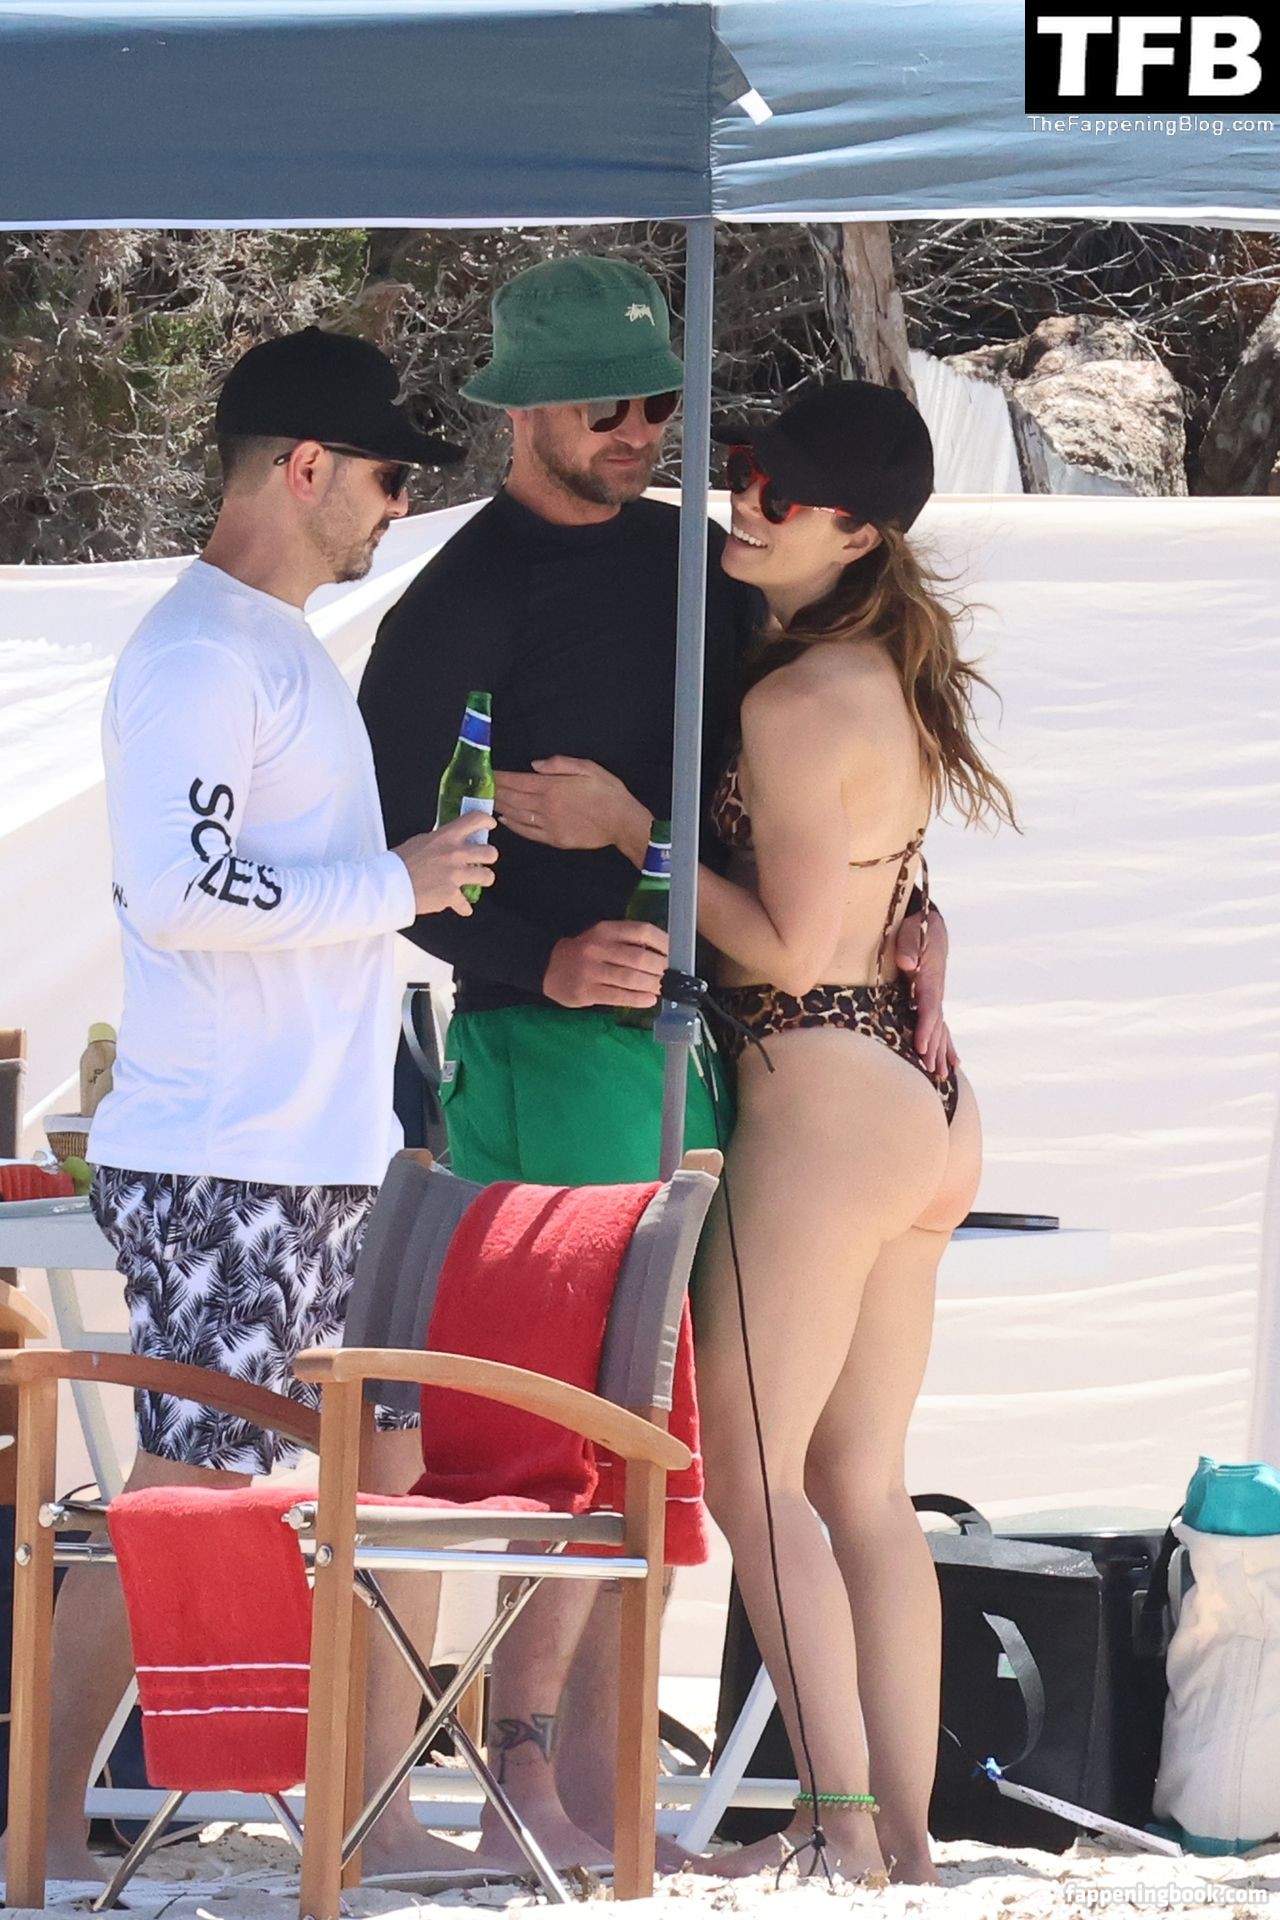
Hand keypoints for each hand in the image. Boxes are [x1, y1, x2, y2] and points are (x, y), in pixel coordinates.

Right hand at [392, 813, 497, 916]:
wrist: (389, 885)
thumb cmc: (399, 863)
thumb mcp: (421, 841)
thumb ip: (440, 841)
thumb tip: (447, 841)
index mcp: (446, 837)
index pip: (475, 820)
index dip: (486, 821)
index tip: (489, 825)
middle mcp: (455, 855)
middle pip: (490, 852)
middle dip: (489, 856)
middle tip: (483, 859)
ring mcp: (455, 876)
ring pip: (487, 877)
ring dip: (482, 879)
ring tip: (475, 880)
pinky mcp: (451, 896)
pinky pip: (466, 904)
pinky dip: (463, 907)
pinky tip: (460, 906)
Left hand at [496, 756, 651, 863]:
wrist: (622, 822)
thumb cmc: (608, 792)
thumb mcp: (588, 767)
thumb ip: (559, 764)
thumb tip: (533, 765)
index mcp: (552, 786)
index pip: (517, 781)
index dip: (500, 777)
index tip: (488, 774)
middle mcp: (545, 806)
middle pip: (512, 798)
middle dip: (496, 791)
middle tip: (483, 787)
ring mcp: (548, 825)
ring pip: (516, 815)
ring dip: (501, 807)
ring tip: (490, 801)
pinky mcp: (553, 839)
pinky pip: (527, 832)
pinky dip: (513, 826)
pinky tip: (505, 820)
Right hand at [542, 920, 667, 1009]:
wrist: (548, 967)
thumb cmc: (584, 952)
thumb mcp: (602, 938)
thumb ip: (627, 942)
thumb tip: (663, 955)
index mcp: (606, 930)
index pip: (642, 931)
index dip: (663, 943)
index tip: (675, 953)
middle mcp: (599, 948)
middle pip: (640, 958)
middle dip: (661, 969)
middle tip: (670, 976)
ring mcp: (592, 970)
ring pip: (631, 978)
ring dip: (652, 985)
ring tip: (661, 989)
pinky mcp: (587, 991)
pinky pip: (618, 996)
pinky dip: (638, 999)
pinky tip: (649, 1000)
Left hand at [895, 906, 957, 1077]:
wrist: (931, 926)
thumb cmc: (917, 929)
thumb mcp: (912, 932)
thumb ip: (909, 947)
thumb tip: (908, 964)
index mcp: (930, 979)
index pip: (929, 1008)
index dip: (925, 1029)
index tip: (920, 1048)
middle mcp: (936, 992)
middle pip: (937, 1025)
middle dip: (934, 1050)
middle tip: (931, 1073)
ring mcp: (936, 998)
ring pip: (940, 1029)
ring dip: (941, 1053)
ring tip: (942, 1076)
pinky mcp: (932, 1000)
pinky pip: (941, 1026)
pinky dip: (947, 1045)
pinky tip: (953, 1063)